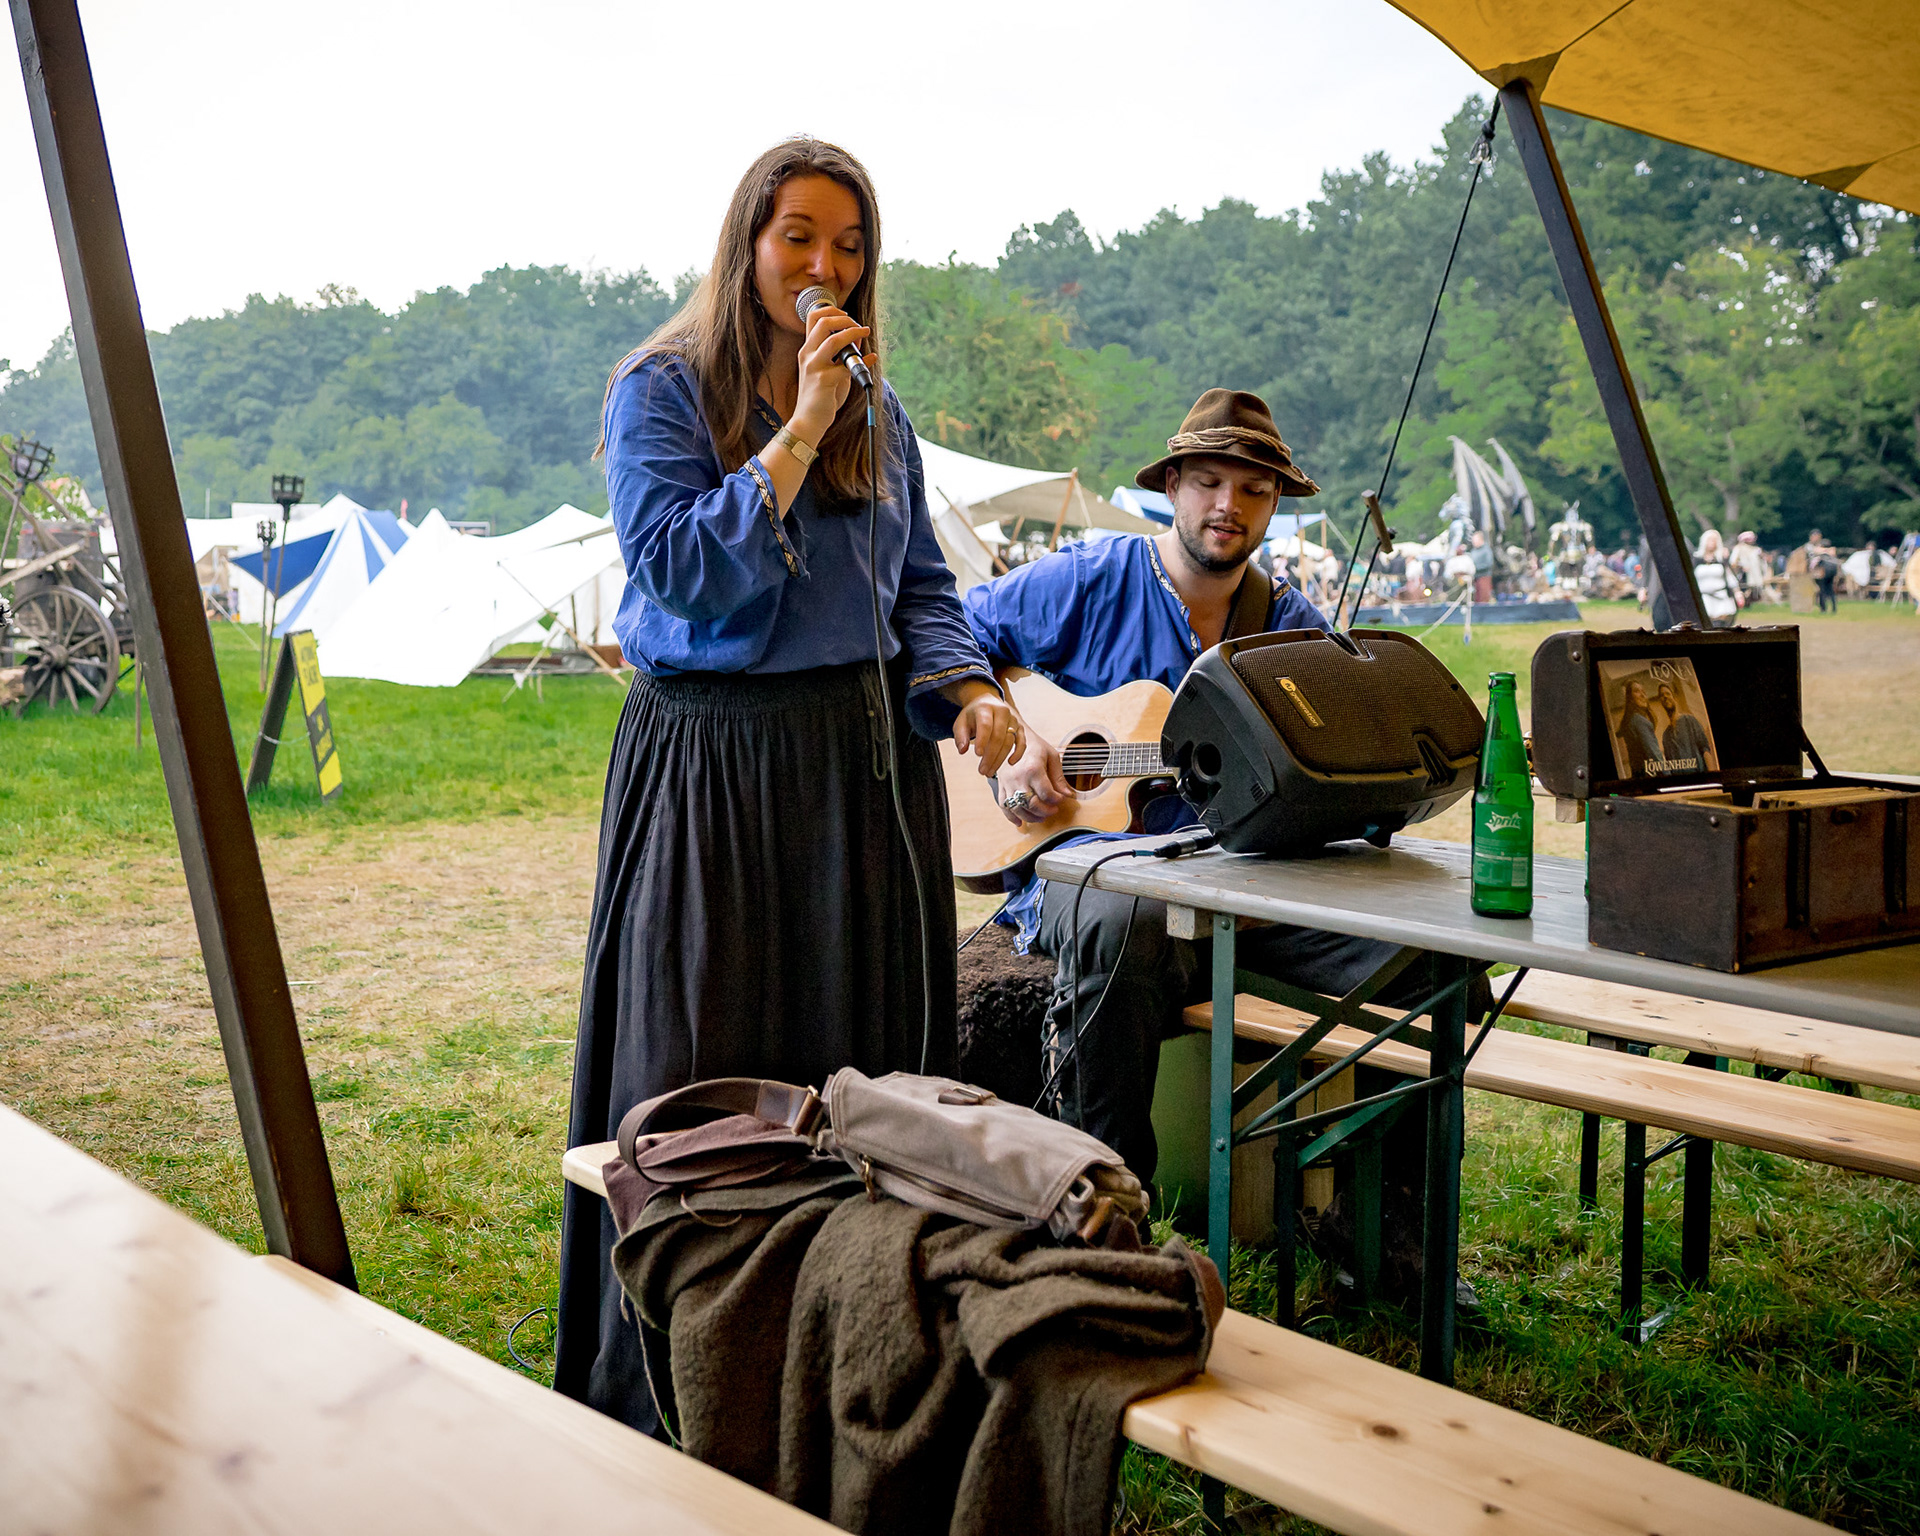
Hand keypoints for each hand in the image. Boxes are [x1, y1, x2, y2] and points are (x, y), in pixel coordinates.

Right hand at [790, 302, 875, 442]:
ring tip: (865, 333)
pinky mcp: (823, 381)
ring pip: (833, 339)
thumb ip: (842, 355)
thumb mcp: (830, 370)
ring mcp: (814, 367)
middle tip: (859, 327)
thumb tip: (860, 341)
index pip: (813, 317)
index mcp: (808, 349)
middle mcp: (807, 354)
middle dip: (845, 319)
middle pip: (823, 322)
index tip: (847, 315)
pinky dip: (862, 362)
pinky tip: (871, 360)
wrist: (809, 420)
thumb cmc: (821, 396)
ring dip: (853, 333)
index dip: (831, 310)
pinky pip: (845, 366)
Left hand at [949, 682, 1022, 777]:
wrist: (988, 703)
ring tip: (990, 771)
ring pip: (1009, 741)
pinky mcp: (1020, 727)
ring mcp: (1013, 719)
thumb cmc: (973, 716)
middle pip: (998, 736)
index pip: (986, 725)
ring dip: (1000, 759)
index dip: (982, 740)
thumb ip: (960, 736)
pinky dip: (1018, 753)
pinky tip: (1010, 762)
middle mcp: (1002, 712)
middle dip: (990, 756)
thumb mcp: (961, 722)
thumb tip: (962, 750)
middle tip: (982, 771)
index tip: (977, 754)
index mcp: (985, 708)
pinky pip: (1022, 741)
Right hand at [992, 730, 1074, 825]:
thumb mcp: (1051, 756)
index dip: (1056, 800)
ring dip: (1032, 817)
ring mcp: (1007, 784)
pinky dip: (1012, 817)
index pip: (1047, 793)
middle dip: (1046, 811)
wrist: (1010, 736)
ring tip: (1041, 816)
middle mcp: (1018, 778)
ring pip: (1018, 809)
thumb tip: (1067, 794)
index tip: (1061, 799)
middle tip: (1053, 810)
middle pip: (1032, 804)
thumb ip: (1059, 777)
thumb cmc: (1033, 745)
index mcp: (1033, 768)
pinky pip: (1004, 806)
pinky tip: (1021, 823)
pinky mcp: (1001, 787)